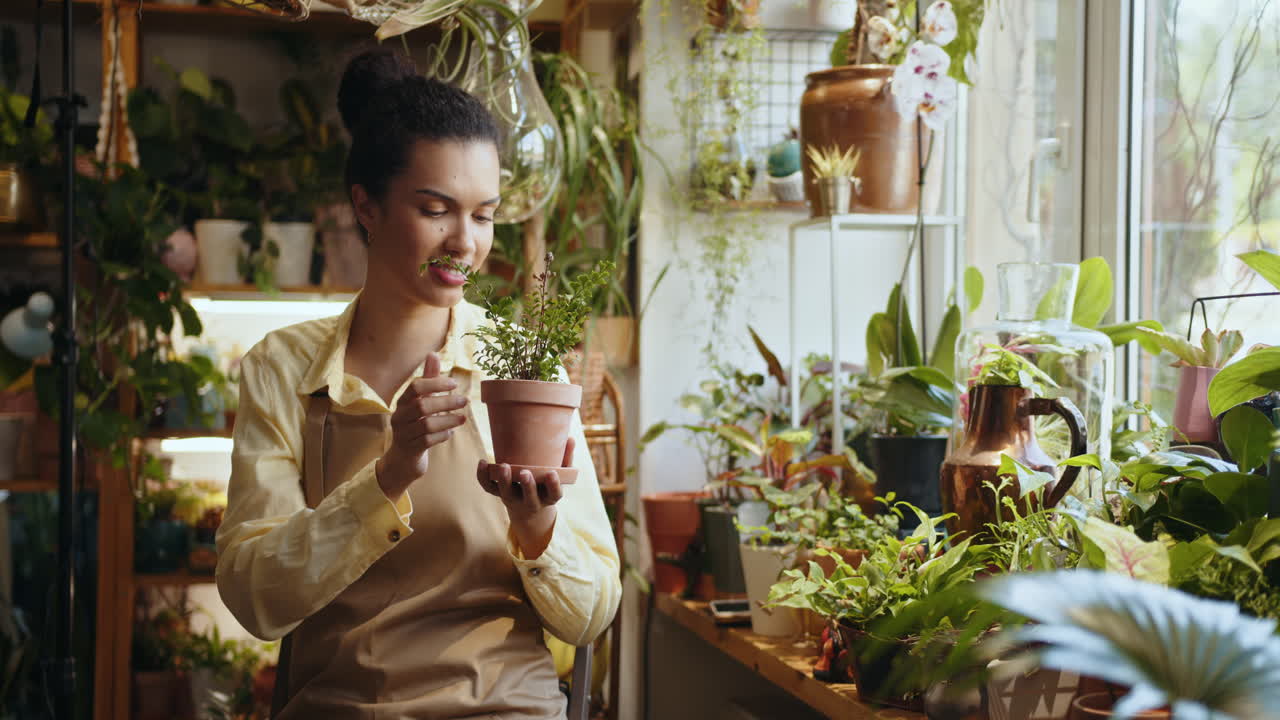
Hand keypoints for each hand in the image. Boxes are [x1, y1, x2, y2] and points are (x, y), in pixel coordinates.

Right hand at [375, 353, 467, 500]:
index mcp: (402, 402)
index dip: (435, 383)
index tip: (454, 384)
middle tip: (464, 401)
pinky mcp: (410, 450)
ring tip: (462, 419)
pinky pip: (427, 441)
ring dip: (448, 420)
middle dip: (446, 402)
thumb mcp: (421, 402)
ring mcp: (403, 434)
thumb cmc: (415, 426)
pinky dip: (442, 436)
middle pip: (422, 405)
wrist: (402, 460)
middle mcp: (399, 417)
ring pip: (426, 424)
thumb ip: (428, 380)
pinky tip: (450, 433)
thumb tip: (433, 353)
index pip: (416, 387)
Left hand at [477, 436, 575, 558]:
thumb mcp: (559, 474)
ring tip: (503, 466)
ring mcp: (513, 499)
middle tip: (525, 472)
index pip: (553, 495)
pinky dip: (483, 476)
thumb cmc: (546, 484)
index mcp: (548, 497)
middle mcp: (531, 502)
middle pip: (528, 498)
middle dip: (527, 486)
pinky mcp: (498, 494)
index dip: (553, 485)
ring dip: (504, 481)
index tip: (551, 473)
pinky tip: (482, 462)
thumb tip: (571, 438)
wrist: (528, 508)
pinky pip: (489, 488)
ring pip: (506, 494)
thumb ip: (565, 458)